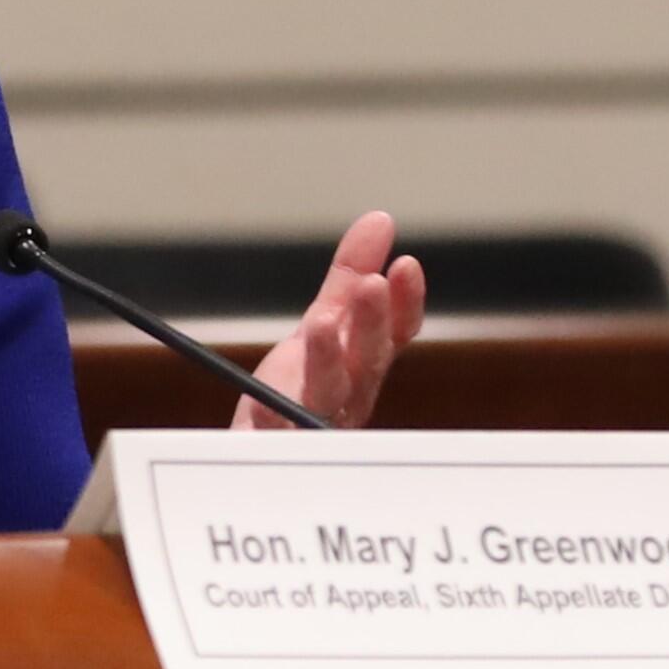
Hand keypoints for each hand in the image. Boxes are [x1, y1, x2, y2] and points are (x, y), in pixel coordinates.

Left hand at [240, 211, 426, 430]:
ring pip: (329, 392)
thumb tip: (380, 221)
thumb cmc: (301, 387)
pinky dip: (272, 416)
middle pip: (368, 360)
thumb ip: (349, 278)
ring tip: (321, 322)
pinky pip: (276, 429)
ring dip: (329, 358)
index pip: (395, 333)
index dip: (405, 302)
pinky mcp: (277, 442)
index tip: (406, 266)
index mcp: (364, 364)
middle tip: (373, 284)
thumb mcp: (325, 322)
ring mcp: (315, 421)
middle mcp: (349, 395)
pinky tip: (262, 401)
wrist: (262, 447)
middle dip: (372, 322)